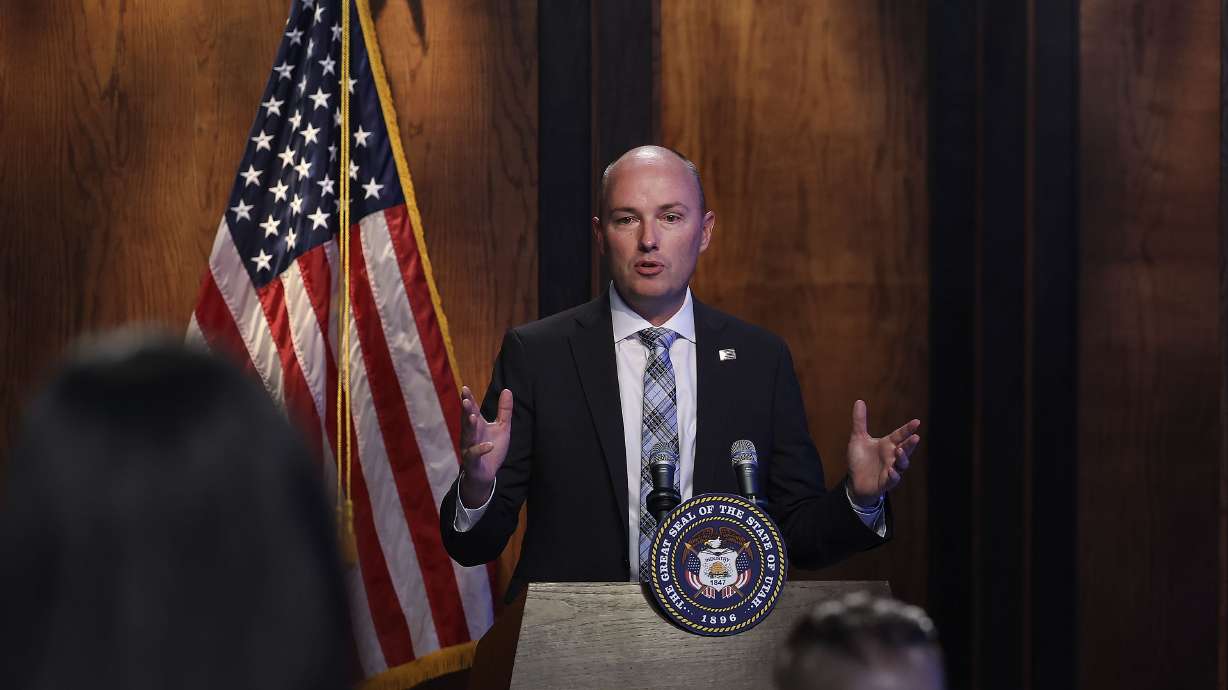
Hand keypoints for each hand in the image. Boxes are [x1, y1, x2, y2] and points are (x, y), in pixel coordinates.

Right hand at [458, 386, 512, 507]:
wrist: (486, 474)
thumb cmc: (492, 448)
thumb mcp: (502, 428)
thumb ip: (504, 410)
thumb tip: (507, 390)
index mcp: (477, 425)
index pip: (472, 410)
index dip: (468, 400)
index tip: (465, 388)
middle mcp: (470, 435)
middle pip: (467, 421)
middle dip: (466, 411)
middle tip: (466, 400)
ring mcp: (469, 448)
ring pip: (468, 436)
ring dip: (469, 427)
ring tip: (472, 417)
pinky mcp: (472, 462)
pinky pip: (475, 455)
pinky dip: (481, 449)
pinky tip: (488, 445)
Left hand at [846, 399, 920, 505]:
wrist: (855, 482)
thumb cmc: (860, 460)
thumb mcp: (858, 439)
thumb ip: (860, 421)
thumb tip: (859, 400)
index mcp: (887, 444)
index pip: (900, 435)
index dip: (908, 429)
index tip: (916, 422)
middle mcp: (892, 456)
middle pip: (905, 449)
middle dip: (910, 444)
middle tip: (915, 437)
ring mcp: (891, 469)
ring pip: (902, 464)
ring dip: (902, 458)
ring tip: (899, 451)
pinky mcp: (886, 482)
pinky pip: (893, 479)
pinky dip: (893, 475)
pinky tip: (891, 470)